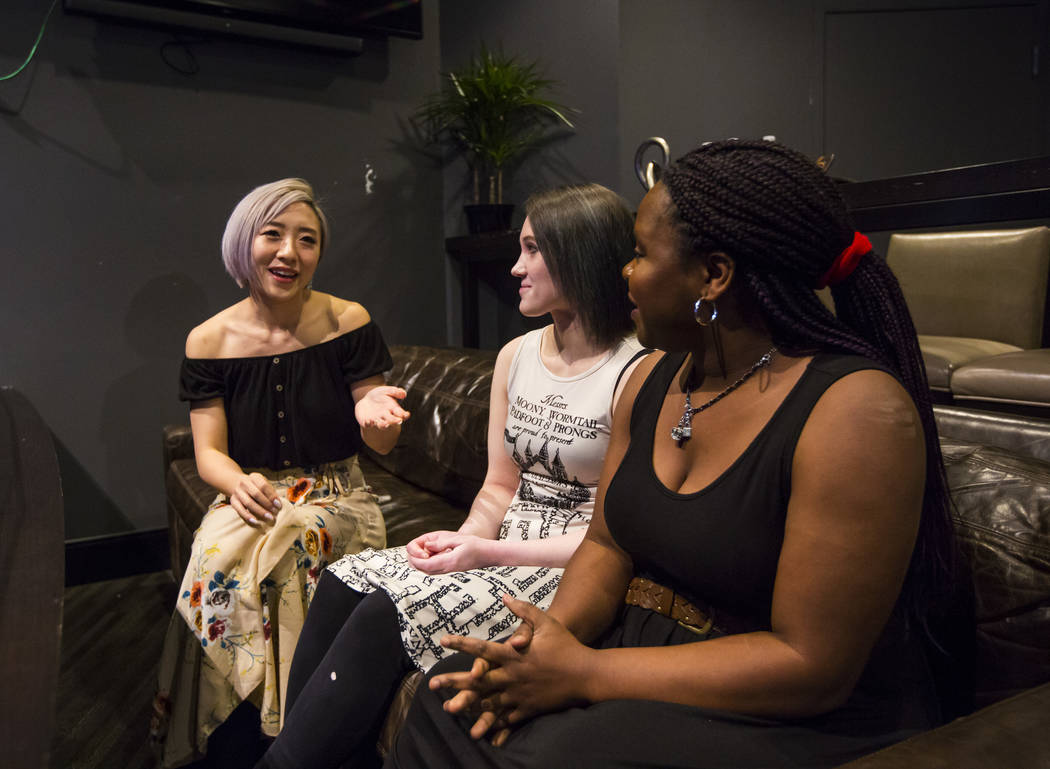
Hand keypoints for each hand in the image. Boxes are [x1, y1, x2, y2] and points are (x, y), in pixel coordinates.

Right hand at [229, 472, 280, 526]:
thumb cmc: (257, 487)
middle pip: (256, 494)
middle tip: (275, 513)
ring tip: (269, 518)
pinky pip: (240, 510)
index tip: (279, 505)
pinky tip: (255, 521)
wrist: (238, 484)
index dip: (272, 496)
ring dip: (260, 511)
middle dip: (267, 504)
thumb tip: (278, 505)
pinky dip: (248, 516)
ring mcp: (237, 492)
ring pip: (248, 503)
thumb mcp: (264, 485)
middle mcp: (244, 483)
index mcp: (254, 477)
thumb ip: (271, 493)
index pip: (264, 486)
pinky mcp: (233, 501)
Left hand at [355, 386, 409, 429]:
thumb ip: (395, 391)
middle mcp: (386, 416)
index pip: (401, 414)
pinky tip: (368, 421)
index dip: (404, 415)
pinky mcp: (367, 421)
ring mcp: (377, 420)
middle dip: (395, 421)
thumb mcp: (387, 390)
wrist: (366, 400)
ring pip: (382, 425)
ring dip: (383, 425)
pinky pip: (368, 424)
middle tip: (398, 421)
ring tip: (384, 424)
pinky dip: (368, 424)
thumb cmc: (379, 395)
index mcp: (393, 409)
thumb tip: (404, 394)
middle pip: (392, 420)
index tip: (406, 414)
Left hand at [406, 531, 493, 573]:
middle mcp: (448, 569)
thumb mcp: (459, 539)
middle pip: (424, 570)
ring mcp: (449, 570)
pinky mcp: (450, 569)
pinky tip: (428, 554)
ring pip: (428, 571)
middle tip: (412, 551)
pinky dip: (427, 563)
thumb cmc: (476, 545)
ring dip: (420, 563)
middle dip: (415, 562)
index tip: (411, 552)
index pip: (426, 565)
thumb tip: (427, 545)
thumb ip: (441, 543)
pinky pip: (434, 569)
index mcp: (449, 561)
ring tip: (418, 551)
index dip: (416, 560)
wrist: (488, 555)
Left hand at [430, 596, 590, 738]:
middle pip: (477, 680)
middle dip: (454, 682)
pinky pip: (507, 719)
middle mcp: (512, 676)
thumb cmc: (565, 646)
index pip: (481, 648)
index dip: (461, 643)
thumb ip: (524, 611)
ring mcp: (518, 695)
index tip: (443, 640)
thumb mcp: (546, 623)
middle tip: (432, 684)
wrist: (585, 674)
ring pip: (487, 703)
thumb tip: (505, 596)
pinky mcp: (527, 709)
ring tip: (449, 710)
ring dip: (467, 707)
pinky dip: (493, 725)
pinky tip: (480, 732)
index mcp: (513, 655)